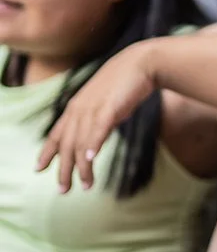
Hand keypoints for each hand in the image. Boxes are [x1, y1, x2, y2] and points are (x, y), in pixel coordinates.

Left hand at [36, 41, 160, 191]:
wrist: (143, 62)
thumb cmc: (127, 81)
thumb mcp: (105, 100)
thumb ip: (97, 117)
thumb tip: (98, 134)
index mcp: (77, 105)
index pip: (56, 133)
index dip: (47, 152)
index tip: (39, 168)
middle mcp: (80, 108)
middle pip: (66, 145)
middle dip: (64, 169)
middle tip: (64, 189)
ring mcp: (94, 108)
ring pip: (80, 143)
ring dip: (82, 167)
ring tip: (85, 184)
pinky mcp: (110, 108)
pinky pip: (97, 131)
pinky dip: (92, 146)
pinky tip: (89, 160)